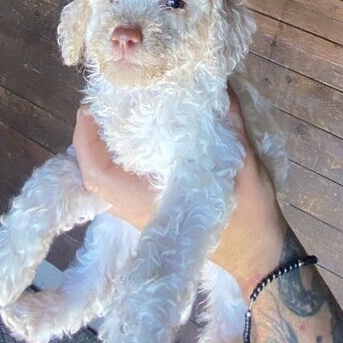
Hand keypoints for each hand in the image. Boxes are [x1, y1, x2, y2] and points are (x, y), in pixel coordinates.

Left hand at [72, 87, 287, 295]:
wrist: (257, 255)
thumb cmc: (248, 218)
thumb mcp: (245, 167)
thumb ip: (231, 126)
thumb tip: (220, 86)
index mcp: (150, 201)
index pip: (98, 173)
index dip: (85, 140)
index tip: (89, 108)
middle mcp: (138, 208)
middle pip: (96, 172)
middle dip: (93, 136)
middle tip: (104, 103)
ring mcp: (143, 211)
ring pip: (108, 177)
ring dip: (105, 147)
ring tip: (116, 113)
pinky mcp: (153, 209)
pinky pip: (123, 180)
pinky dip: (121, 157)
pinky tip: (137, 136)